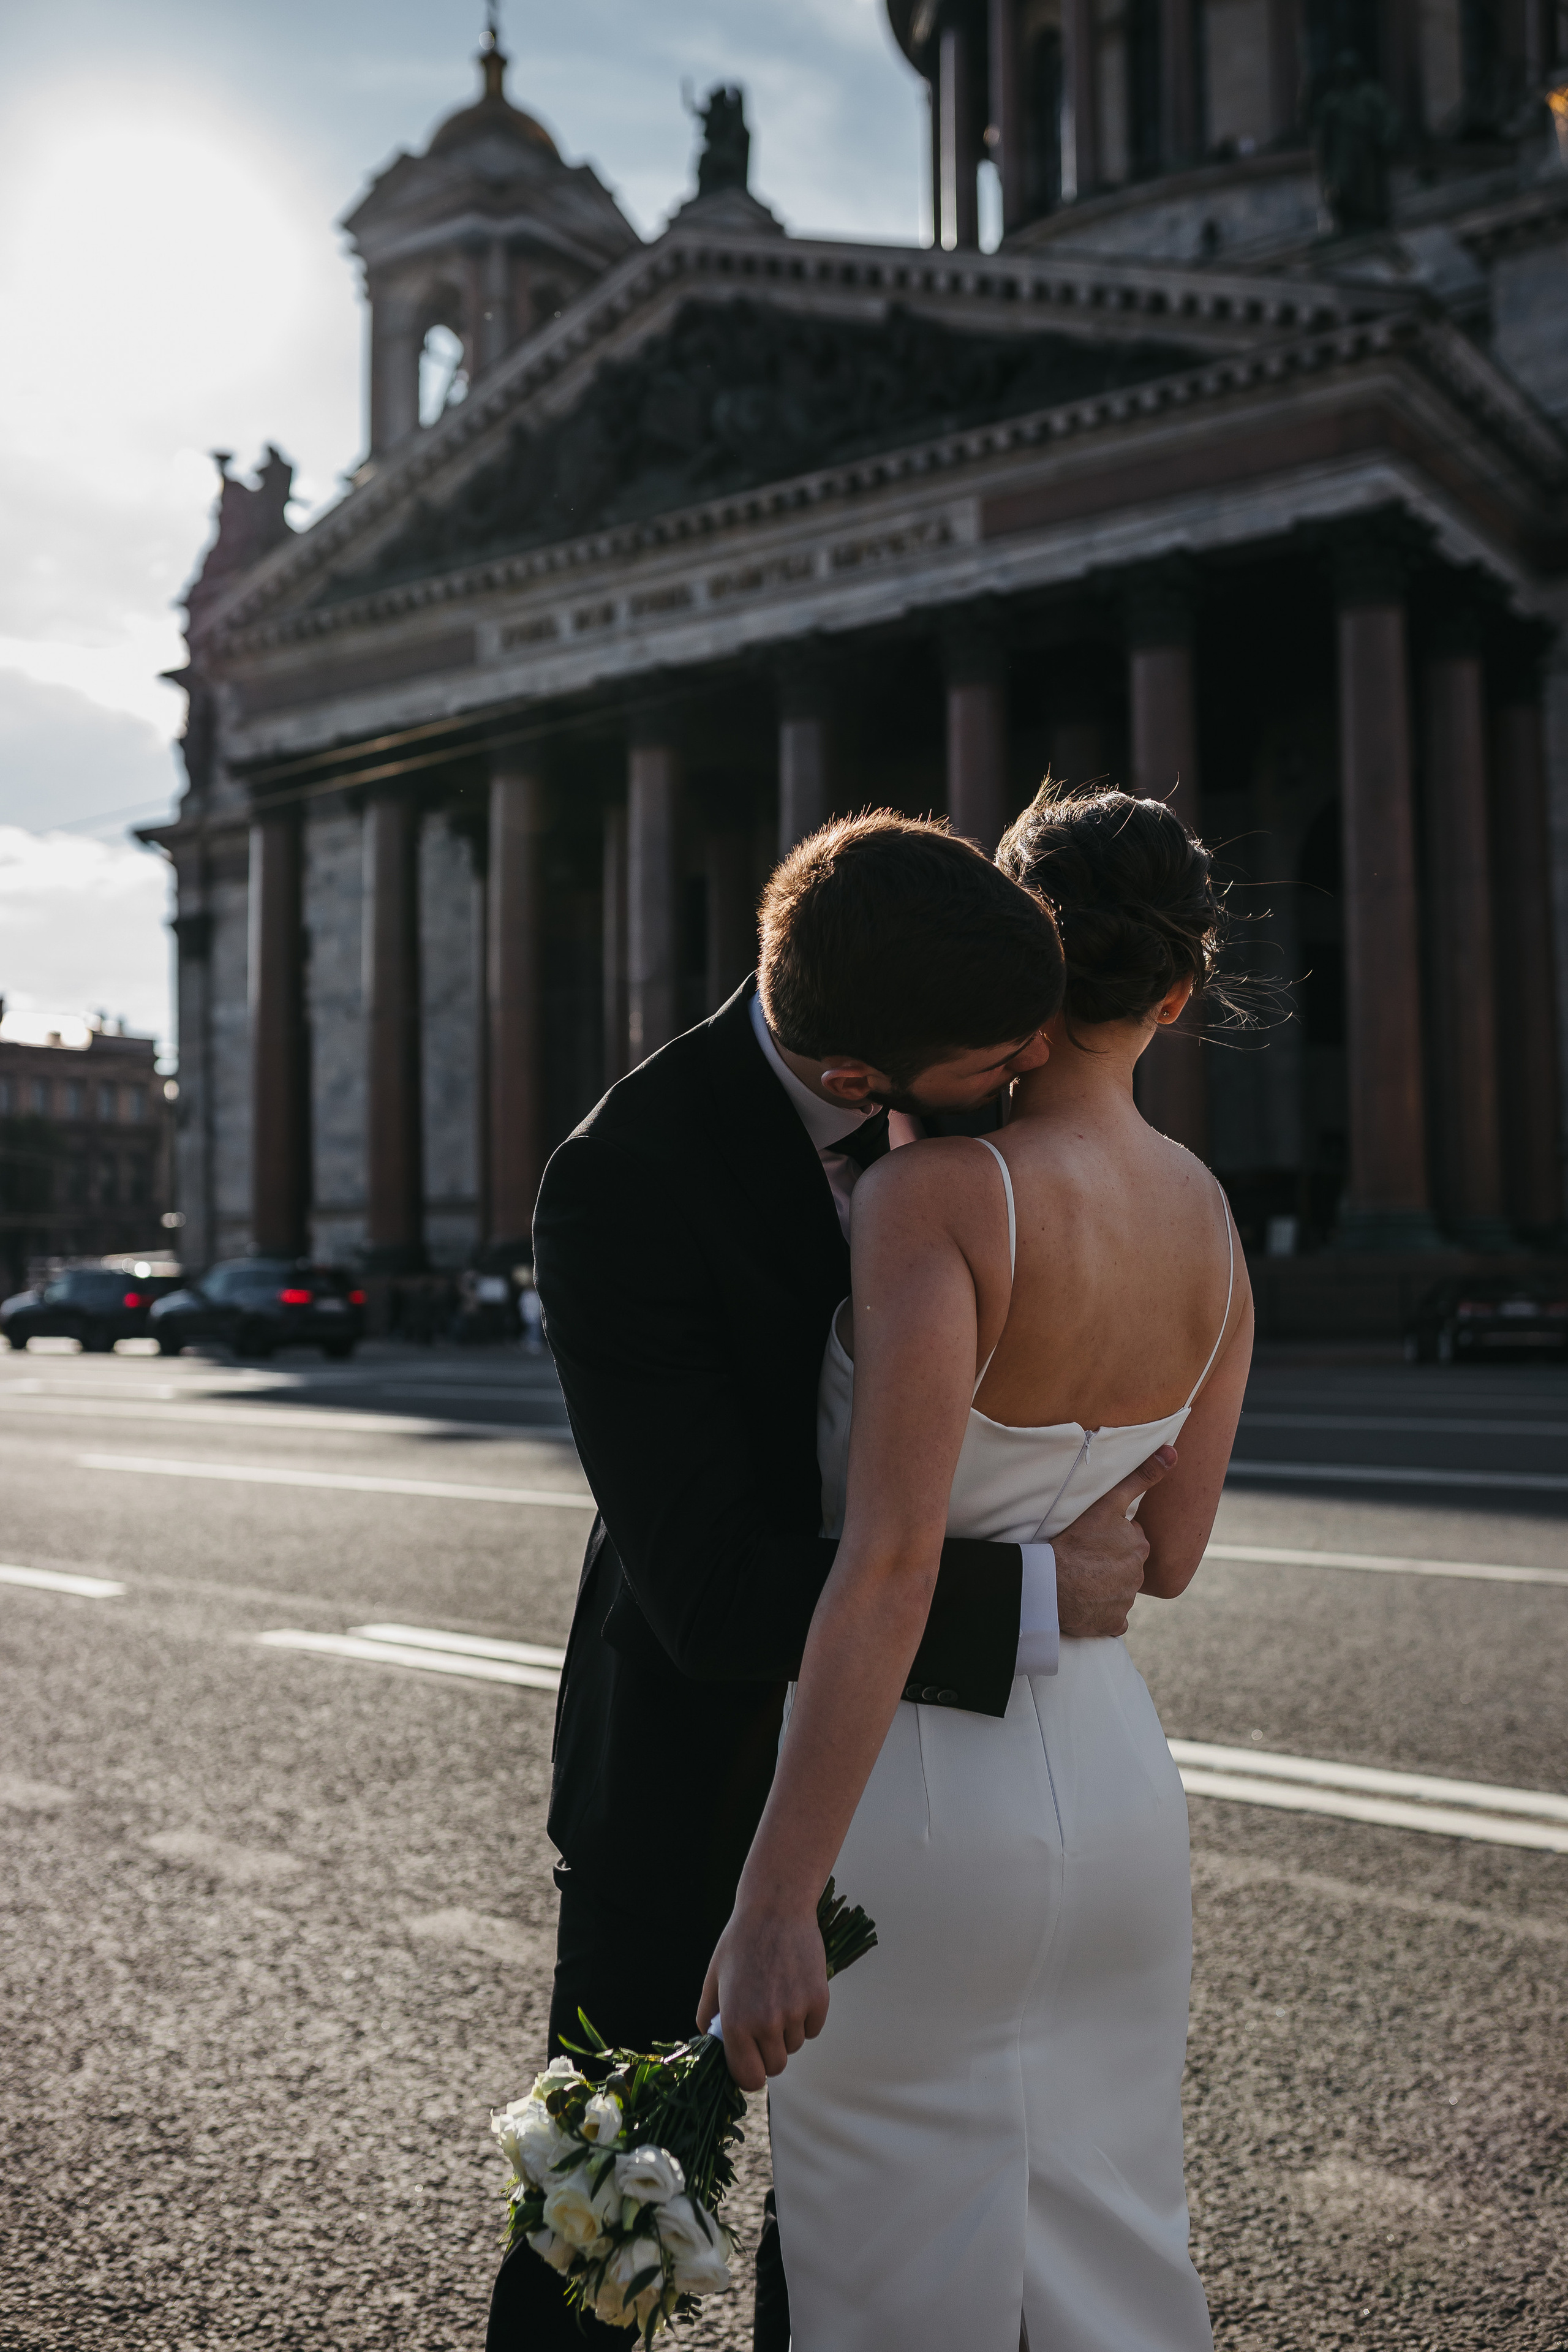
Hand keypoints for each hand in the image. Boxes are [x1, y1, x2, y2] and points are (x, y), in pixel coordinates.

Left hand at [697, 1900, 829, 2092]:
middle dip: (768, 2051)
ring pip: (794, 2045)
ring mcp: (795, 2013)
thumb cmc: (741, 1941)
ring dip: (787, 2031)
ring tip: (778, 1995)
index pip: (749, 2078)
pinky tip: (795, 1989)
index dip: (749, 2073)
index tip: (750, 2061)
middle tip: (764, 2023)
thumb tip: (710, 2041)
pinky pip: (813, 2028)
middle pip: (775, 2066)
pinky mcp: (819, 2001)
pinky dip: (806, 2017)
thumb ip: (708, 2015)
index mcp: (737, 2024)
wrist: (776, 1908)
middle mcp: (766, 2024)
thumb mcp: (714, 1978)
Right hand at [1052, 1445, 1175, 1637]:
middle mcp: (1138, 1576)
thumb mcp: (1108, 1502)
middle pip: (1125, 1564)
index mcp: (1139, 1546)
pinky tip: (1085, 1603)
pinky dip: (1101, 1611)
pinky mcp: (1112, 1624)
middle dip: (1109, 1561)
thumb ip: (1140, 1477)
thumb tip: (1172, 1452)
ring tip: (1080, 1577)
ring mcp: (1125, 1602)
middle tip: (1084, 1556)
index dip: (1109, 1536)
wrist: (1051, 1584)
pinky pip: (1111, 1618)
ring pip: (1118, 1590)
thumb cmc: (1077, 1541)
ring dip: (1103, 1585)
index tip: (1092, 1537)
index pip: (1129, 1538)